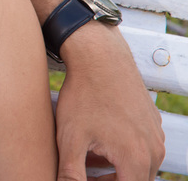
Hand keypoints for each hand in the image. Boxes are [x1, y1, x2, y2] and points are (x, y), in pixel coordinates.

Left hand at [55, 22, 163, 180]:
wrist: (100, 57)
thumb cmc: (83, 96)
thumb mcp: (70, 138)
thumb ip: (71, 173)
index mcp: (136, 159)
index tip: (86, 178)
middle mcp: (154, 151)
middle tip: (83, 170)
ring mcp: (156, 136)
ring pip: (140, 168)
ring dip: (116, 170)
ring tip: (86, 159)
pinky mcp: (152, 124)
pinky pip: (143, 149)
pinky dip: (124, 154)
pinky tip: (99, 142)